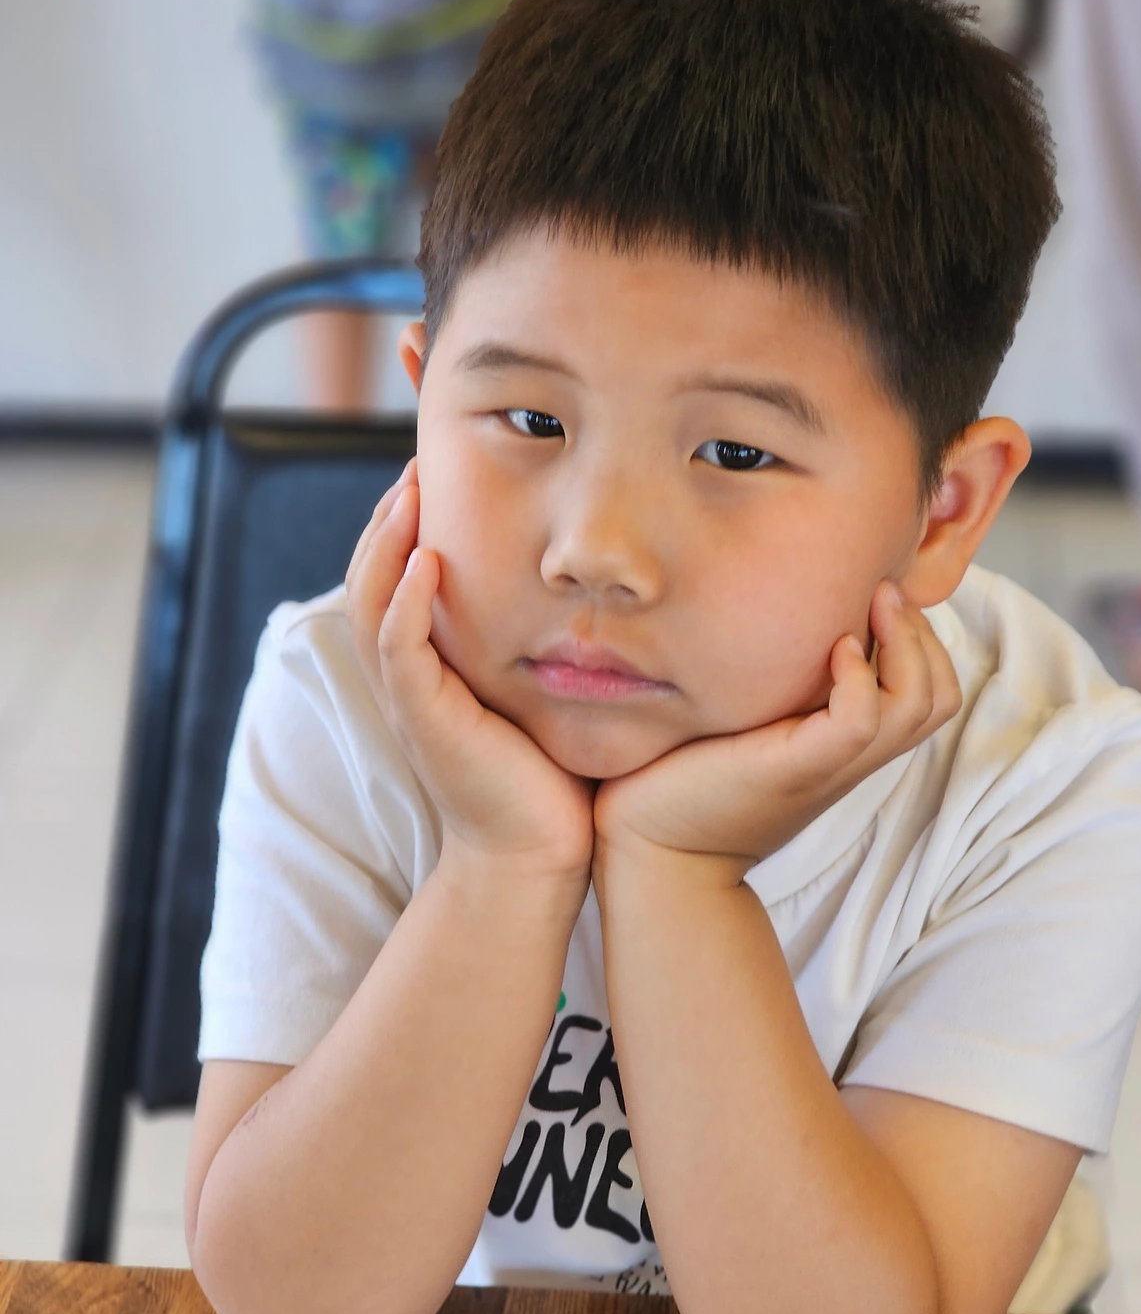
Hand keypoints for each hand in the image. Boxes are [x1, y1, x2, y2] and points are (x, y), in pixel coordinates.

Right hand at [345, 458, 595, 881]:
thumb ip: (547, 637)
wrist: (540, 857)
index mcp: (432, 663)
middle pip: (373, 574)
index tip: (441, 466)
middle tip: (417, 456)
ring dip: (387, 541)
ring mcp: (410, 697)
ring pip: (373, 602)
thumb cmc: (553, 777)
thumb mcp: (546, 687)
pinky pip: (398, 649)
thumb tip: (594, 584)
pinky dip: (405, 601)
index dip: (411, 520)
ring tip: (411, 488)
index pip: (403, 573)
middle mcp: (409, 675)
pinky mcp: (424, 720)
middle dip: (390, 512)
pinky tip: (426, 559)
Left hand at [593, 581, 961, 877]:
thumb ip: (773, 684)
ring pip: (920, 703)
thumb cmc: (683, 779)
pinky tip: (833, 650)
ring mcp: (829, 764)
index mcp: (844, 744)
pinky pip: (861, 720)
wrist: (653, 852)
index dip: (922, 639)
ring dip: (907, 642)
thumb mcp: (744, 719)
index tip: (875, 600)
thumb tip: (771, 616)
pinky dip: (861, 677)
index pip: (931, 691)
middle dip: (924, 633)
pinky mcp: (795, 767)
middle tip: (882, 594)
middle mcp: (849, 756)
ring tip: (870, 606)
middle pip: (940, 695)